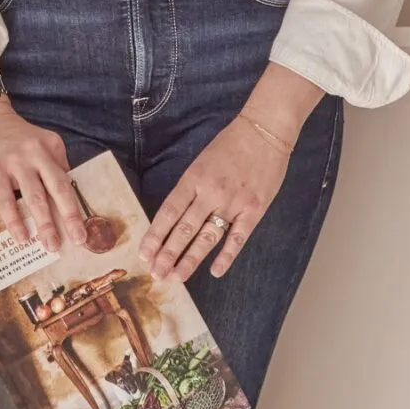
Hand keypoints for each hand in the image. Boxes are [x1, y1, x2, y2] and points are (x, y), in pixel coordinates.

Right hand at [0, 101, 88, 255]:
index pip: (68, 181)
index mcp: (52, 147)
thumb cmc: (12, 137)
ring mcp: (15, 161)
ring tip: (51, 245)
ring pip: (34, 196)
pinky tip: (21, 236)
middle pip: (58, 188)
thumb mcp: (38, 143)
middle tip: (79, 239)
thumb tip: (63, 201)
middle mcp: (37, 152)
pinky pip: (6, 199)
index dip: (78, 206)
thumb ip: (51, 167)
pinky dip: (14, 219)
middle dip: (70, 216)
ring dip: (45, 223)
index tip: (87, 227)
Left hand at [140, 112, 293, 284]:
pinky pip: (238, 238)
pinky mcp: (254, 209)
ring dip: (190, 260)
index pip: (169, 211)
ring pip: (207, 237)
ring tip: (176, 277)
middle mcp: (210, 192)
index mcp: (194, 177)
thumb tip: (175, 218)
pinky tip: (215, 271)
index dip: (156, 234)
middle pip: (184, 229)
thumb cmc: (230, 144)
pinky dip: (226, 256)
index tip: (145, 253)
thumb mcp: (202, 161)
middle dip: (168, 254)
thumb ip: (191, 188)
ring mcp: (233, 202)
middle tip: (156, 274)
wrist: (265, 130)